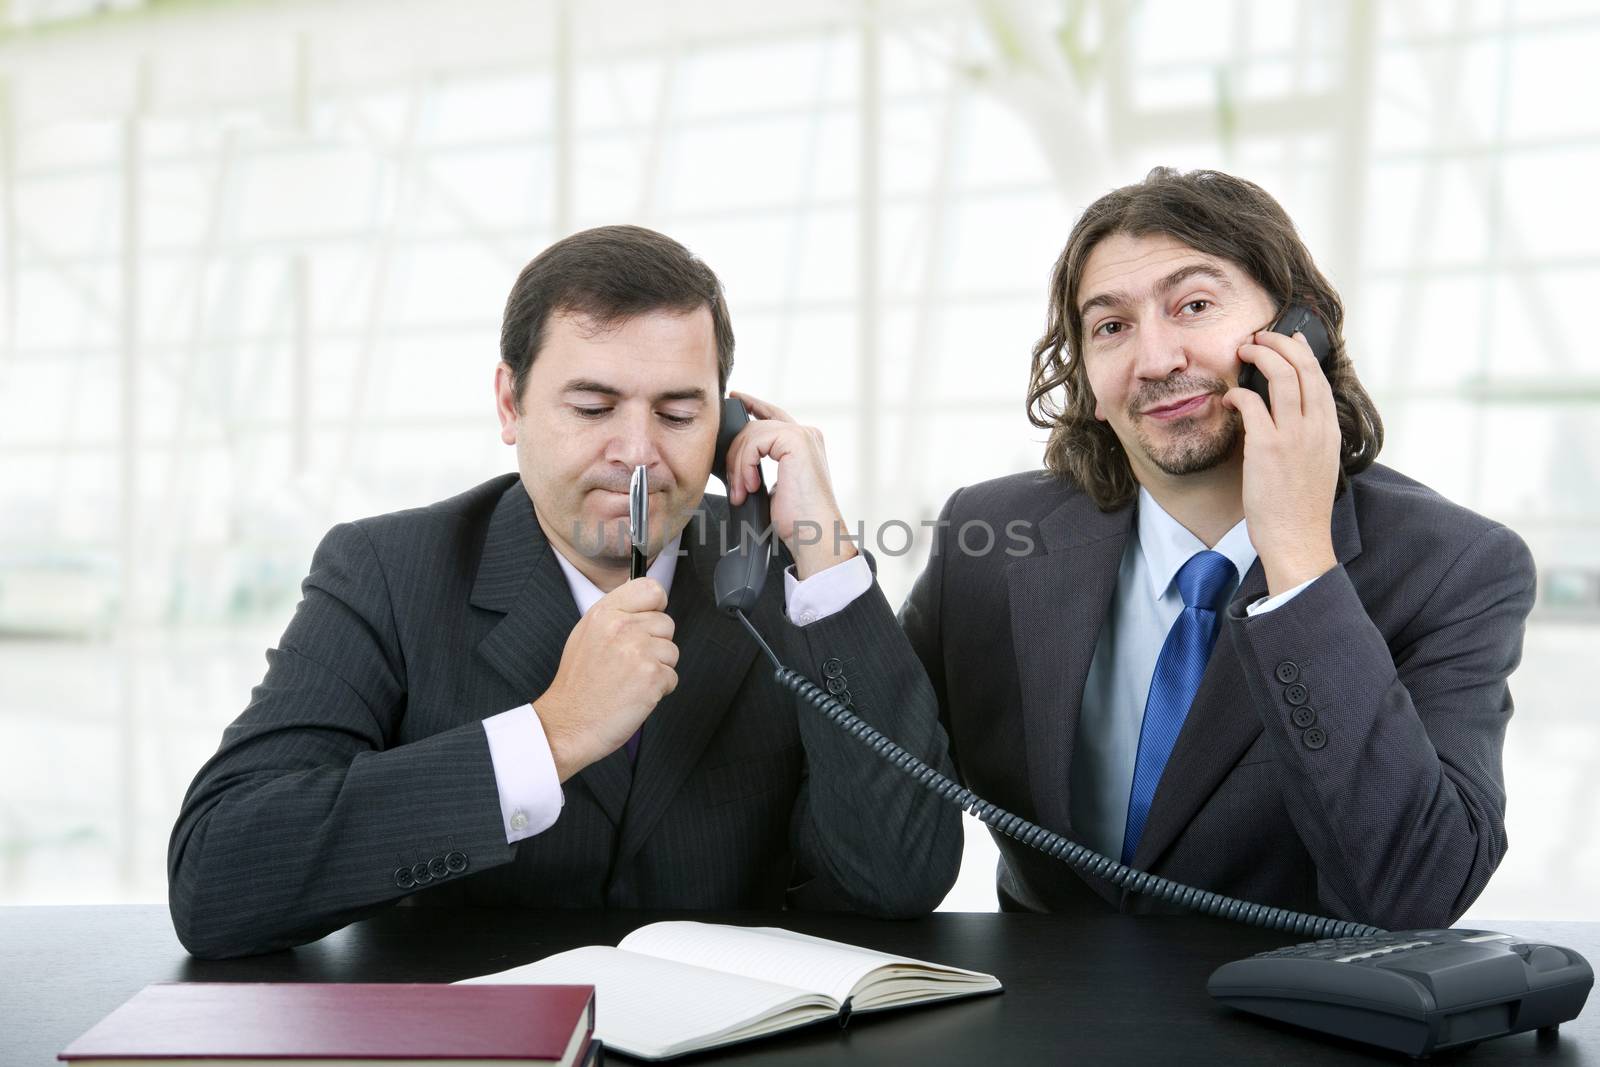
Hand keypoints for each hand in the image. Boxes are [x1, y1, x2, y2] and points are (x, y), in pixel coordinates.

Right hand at [534, 578, 677, 780]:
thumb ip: (615, 615)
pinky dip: (659, 689)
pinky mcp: (652, 677)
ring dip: (657, 668)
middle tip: (629, 663)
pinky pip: (672, 677)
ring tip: (629, 680)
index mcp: (605, 613)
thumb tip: (645, 605)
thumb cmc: (577, 685)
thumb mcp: (586, 635)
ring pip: (672, 651)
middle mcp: (622, 627)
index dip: (656, 606)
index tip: (649, 620)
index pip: (651, 589)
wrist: (569, 723)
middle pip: (666, 623)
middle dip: (656, 644)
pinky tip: (634, 694)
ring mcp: (638, 651)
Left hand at [724, 391, 858, 579]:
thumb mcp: (776, 486)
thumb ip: (763, 465)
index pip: (773, 415)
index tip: (735, 399)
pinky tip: (750, 486)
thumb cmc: (798, 519)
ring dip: (738, 466)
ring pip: (751, 433)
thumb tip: (738, 461)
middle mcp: (807, 434)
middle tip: (735, 488)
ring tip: (742, 492)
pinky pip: (754, 441)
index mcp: (805, 443)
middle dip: (736, 455)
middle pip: (754, 425)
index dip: (752, 404)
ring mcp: (802, 435)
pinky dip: (745, 465)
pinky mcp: (795, 440)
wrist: (814, 533)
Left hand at [1221, 329, 1340, 595]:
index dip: (1302, 351)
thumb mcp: (1317, 464)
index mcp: (1330, 430)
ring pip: (1282, 375)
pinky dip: (1237, 393)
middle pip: (1303, 366)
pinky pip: (1251, 404)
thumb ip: (1310, 436)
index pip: (1320, 376)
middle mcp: (1317, 427)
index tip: (1288, 338)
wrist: (1298, 540)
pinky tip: (1228, 398)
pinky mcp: (1268, 448)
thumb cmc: (1300, 508)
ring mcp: (1294, 436)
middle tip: (1258, 338)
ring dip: (1260, 355)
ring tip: (1243, 350)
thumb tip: (1294, 415)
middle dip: (1279, 343)